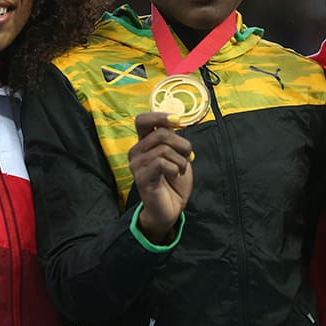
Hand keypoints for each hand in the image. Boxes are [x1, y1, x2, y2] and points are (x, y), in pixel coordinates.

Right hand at [128, 112, 193, 244]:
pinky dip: (175, 169)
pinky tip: (174, 176)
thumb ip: (173, 139)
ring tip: (181, 170)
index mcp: (144, 143)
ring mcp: (136, 165)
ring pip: (164, 149)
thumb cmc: (173, 182)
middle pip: (161, 134)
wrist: (170, 209)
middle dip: (182, 144)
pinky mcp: (141, 177)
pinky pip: (162, 163)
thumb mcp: (177, 155)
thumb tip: (177, 121)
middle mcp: (137, 151)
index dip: (160, 117)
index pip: (142, 120)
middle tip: (189, 157)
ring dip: (181, 160)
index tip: (178, 121)